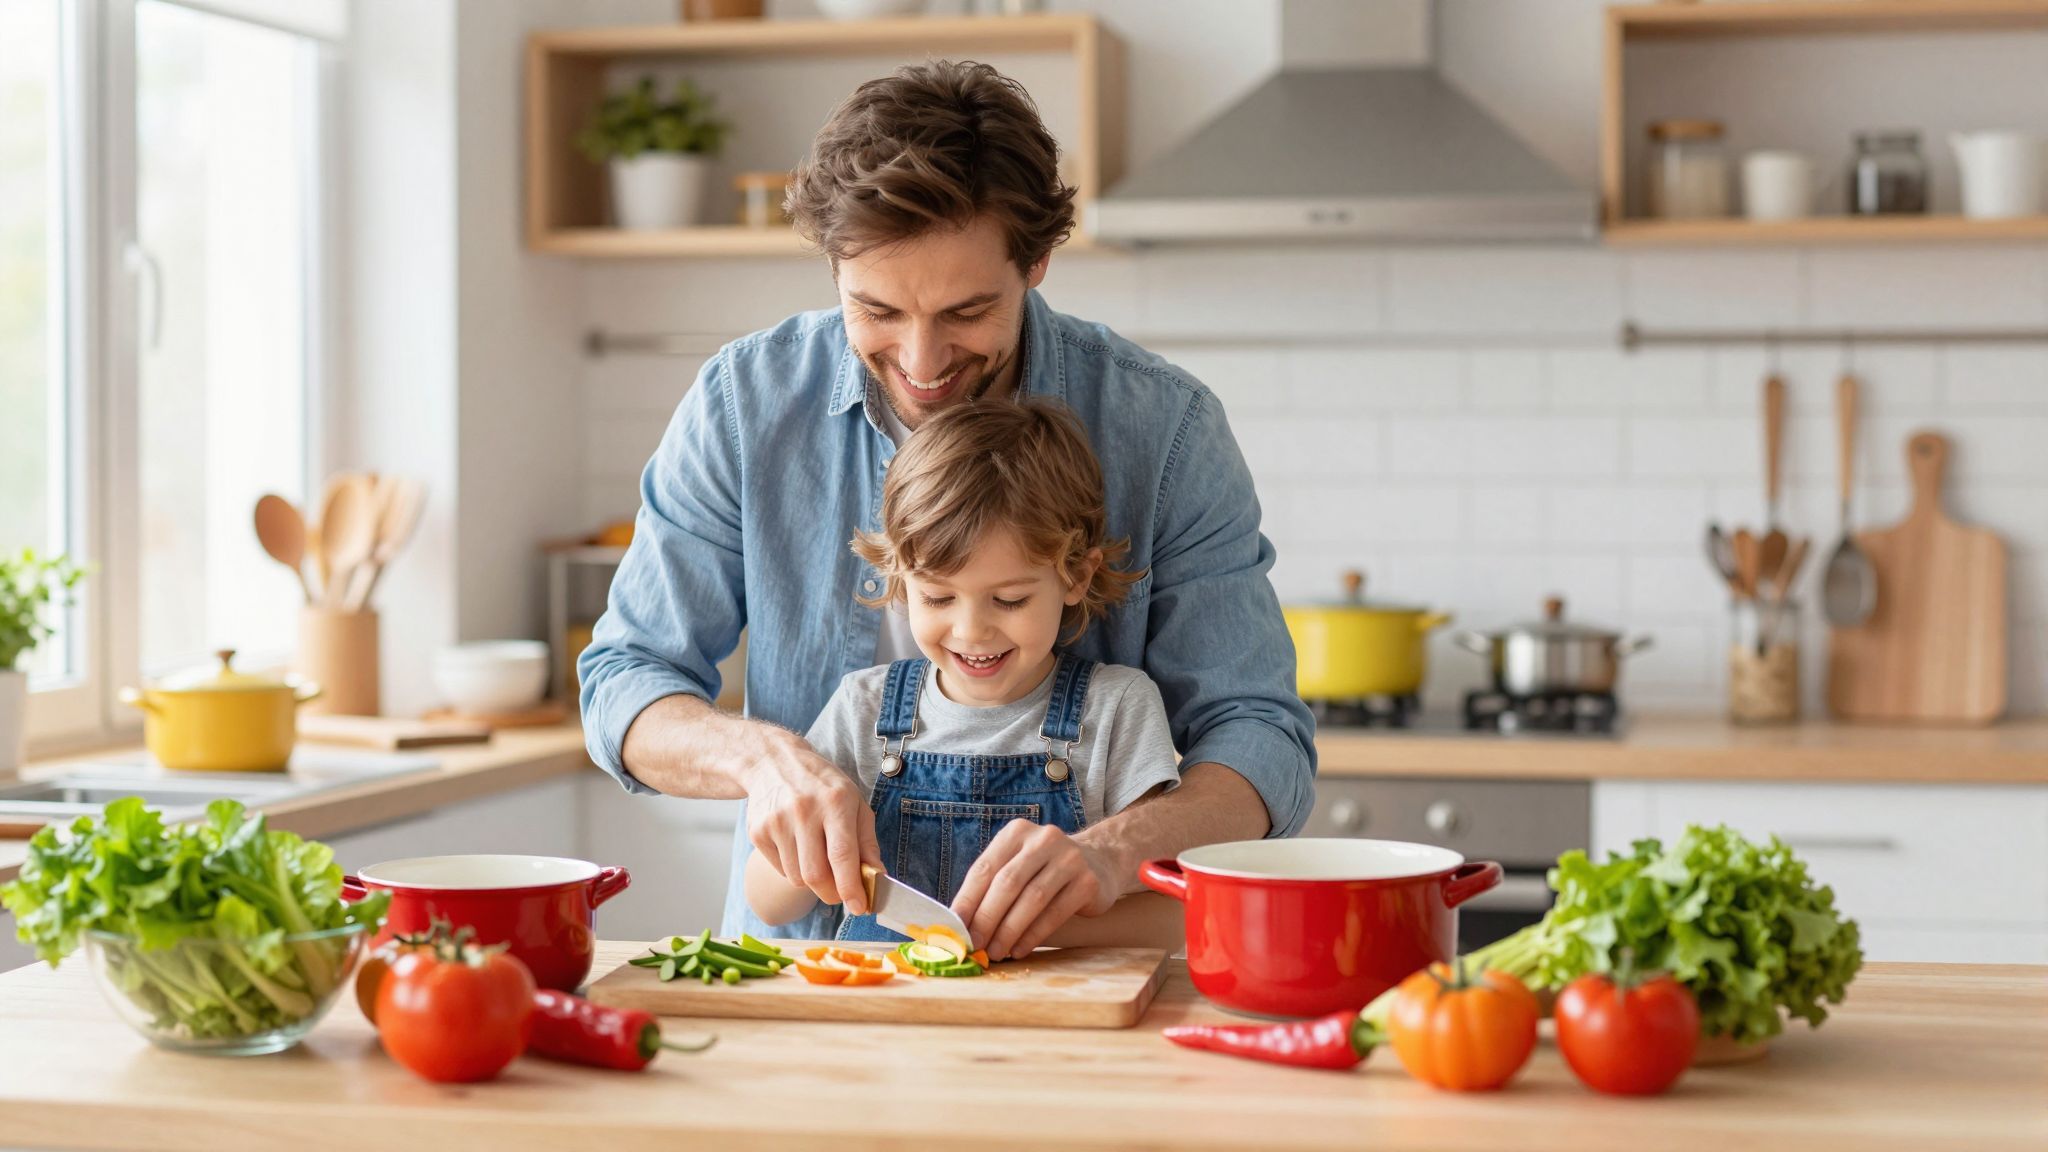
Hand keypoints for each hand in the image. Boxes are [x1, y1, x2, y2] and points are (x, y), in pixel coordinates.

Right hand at [741, 725, 879, 913]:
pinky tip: (797, 845)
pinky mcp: (757, 832)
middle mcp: (804, 811)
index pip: (842, 856)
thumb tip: (877, 877)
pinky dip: (793, 868)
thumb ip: (867, 842)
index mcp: (835, 802)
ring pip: (797, 878)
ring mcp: (776, 822)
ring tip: (816, 856)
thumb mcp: (854, 802)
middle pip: (816, 875)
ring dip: (812, 880)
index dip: (851, 888)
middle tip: (840, 892)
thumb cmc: (822, 785)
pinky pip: (781, 869)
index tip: (859, 907)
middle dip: (832, 893)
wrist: (773, 763)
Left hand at [951, 821, 1120, 960]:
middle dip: (986, 918)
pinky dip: (1033, 935)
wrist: (1099, 861)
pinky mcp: (1087, 881)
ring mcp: (1069, 859)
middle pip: (1007, 883)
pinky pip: (1054, 913)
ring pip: (1031, 899)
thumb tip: (960, 924)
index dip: (967, 900)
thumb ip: (991, 886)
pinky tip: (1019, 949)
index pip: (984, 868)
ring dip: (1009, 931)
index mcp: (1017, 833)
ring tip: (995, 952)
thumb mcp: (1018, 864)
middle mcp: (1043, 840)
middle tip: (974, 944)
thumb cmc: (1044, 870)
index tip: (954, 928)